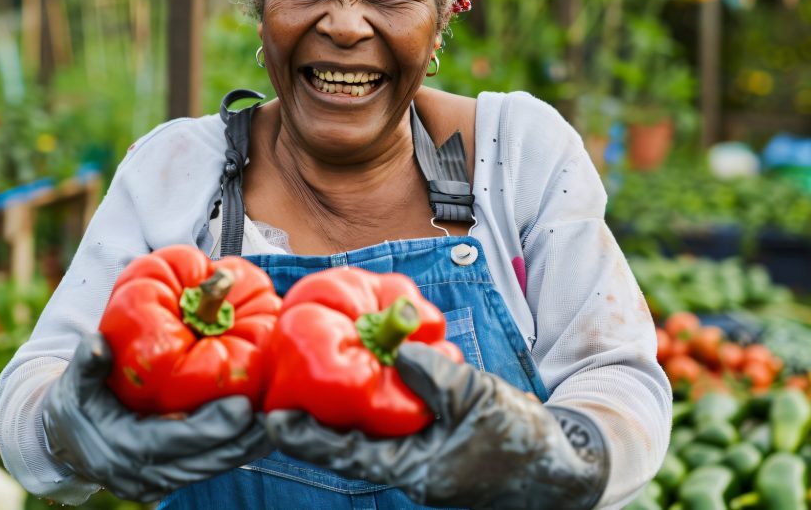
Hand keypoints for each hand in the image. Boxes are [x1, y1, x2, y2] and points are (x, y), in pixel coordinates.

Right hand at [42, 333, 271, 501]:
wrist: (63, 443)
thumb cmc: (74, 403)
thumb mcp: (74, 382)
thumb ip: (87, 363)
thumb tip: (97, 342)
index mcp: (123, 449)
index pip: (176, 440)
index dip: (212, 426)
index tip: (244, 404)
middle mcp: (143, 474)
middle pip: (204, 460)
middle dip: (243, 440)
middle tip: (277, 414)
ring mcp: (157, 483)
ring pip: (211, 468)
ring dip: (246, 448)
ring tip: (278, 423)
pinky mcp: (169, 481)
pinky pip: (208, 468)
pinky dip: (234, 450)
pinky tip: (259, 431)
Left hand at [266, 343, 608, 509]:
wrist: (556, 465)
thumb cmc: (522, 438)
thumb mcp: (482, 401)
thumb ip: (439, 378)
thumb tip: (401, 350)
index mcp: (414, 470)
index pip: (346, 455)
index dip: (306, 436)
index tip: (271, 417)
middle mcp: (404, 467)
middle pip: (341, 445)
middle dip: (305, 421)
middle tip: (265, 394)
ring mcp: (412, 456)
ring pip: (358, 433)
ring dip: (329, 409)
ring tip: (292, 379)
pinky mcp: (422, 441)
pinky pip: (382, 422)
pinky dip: (363, 400)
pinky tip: (349, 373)